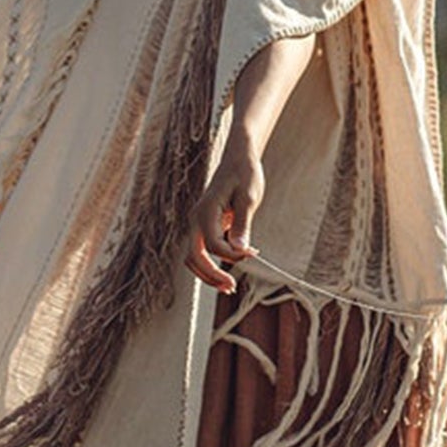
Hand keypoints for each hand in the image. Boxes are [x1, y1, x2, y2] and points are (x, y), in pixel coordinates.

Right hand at [183, 149, 262, 295]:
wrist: (239, 158)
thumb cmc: (245, 174)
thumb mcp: (248, 198)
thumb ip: (242, 224)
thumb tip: (240, 250)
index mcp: (205, 211)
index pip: (213, 245)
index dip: (232, 255)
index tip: (253, 252)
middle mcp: (196, 219)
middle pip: (193, 257)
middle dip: (210, 275)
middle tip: (231, 288)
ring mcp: (198, 223)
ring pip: (193, 257)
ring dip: (208, 274)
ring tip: (228, 286)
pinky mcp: (205, 225)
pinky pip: (202, 250)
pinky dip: (212, 263)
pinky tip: (231, 267)